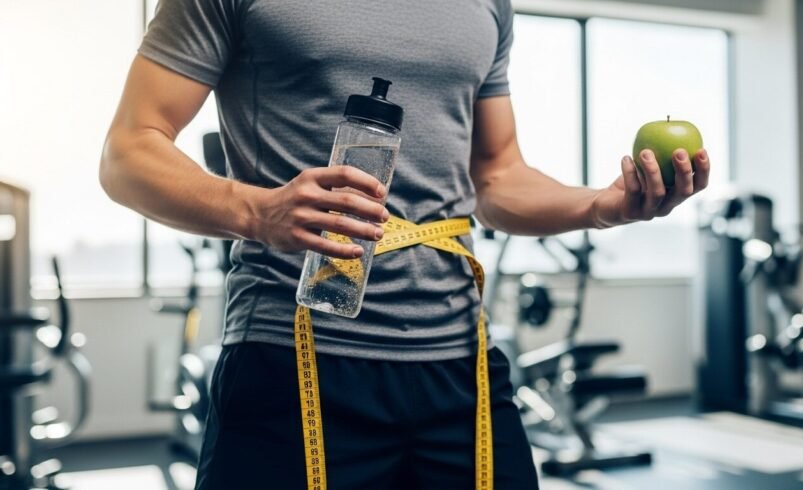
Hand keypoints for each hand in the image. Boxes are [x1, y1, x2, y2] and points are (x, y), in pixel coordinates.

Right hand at [245, 166, 389, 258]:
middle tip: (385, 217)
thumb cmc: (294, 199)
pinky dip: (344, 250)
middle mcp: (307, 195)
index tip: (382, 193)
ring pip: (340, 224)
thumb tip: (371, 198)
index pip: (345, 174)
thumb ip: (334, 188)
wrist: (259, 214)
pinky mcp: (297, 237)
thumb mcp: (309, 184)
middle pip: (346, 201)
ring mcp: (301, 217)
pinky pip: (325, 246)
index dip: (367, 182)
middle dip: (371, 210)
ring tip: (378, 234)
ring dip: (363, 230)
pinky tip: (358, 251)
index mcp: (312, 177)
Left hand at [591, 148, 709, 227]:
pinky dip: (630, 173)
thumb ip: (662, 153)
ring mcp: (649, 212)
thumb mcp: (649, 166)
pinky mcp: (630, 212)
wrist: (605, 204)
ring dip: (653, 170)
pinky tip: (626, 158)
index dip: (704, 170)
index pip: (698, 186)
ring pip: (658, 193)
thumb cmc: (632, 181)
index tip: (701, 150)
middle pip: (683, 192)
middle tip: (678, 151)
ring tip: (645, 152)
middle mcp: (666, 206)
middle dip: (684, 171)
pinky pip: (633, 190)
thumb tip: (671, 126)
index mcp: (676, 195)